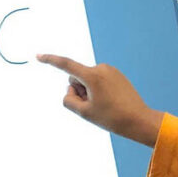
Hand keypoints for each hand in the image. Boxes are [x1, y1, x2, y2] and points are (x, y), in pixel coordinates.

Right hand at [35, 54, 163, 146]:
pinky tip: (110, 102)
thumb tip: (71, 88)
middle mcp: (101, 68)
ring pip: (87, 80)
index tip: (38, 56)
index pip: (65, 65)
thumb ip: (69, 99)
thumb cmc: (112, 118)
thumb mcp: (84, 113)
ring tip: (104, 106)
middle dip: (79, 90)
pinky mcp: (116, 75)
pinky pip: (98, 81)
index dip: (50, 60)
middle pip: (77, 77)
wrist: (139, 120)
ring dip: (89, 92)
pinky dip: (98, 91)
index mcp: (92, 76)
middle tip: (93, 107)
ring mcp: (110, 70)